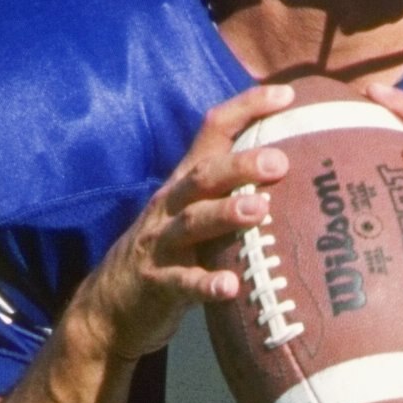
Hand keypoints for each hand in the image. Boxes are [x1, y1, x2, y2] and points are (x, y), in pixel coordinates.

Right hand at [72, 80, 297, 366]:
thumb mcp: (194, 213)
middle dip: (241, 165)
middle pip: (203, 175)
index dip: (247, 108)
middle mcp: (171, 205)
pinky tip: (230, 287)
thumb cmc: (170, 254)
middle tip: (281, 162)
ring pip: (192, 222)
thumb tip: (293, 167)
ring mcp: (161, 244)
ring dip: (226, 214)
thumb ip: (231, 191)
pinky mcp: (157, 285)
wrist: (109, 306)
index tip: (287, 95)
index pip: (213, 131)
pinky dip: (206, 284)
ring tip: (261, 211)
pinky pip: (183, 284)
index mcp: (184, 183)